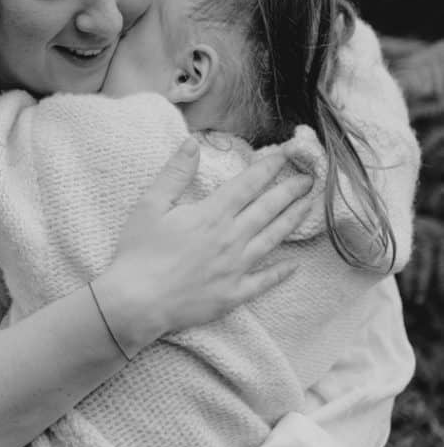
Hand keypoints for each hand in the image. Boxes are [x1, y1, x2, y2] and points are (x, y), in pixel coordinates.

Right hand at [96, 140, 313, 350]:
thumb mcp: (150, 205)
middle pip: (268, 209)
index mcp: (212, 214)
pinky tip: (294, 266)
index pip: (248, 184)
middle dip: (291, 190)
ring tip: (309, 207)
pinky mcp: (233, 294)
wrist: (137, 302)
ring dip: (293, 220)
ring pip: (272, 239)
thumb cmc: (139, 253)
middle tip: (310, 178)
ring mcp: (236, 268)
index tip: (286, 153)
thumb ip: (175, 173)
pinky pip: (264, 282)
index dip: (269, 166)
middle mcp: (231, 238)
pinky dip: (281, 273)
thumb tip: (192, 143)